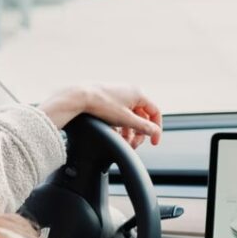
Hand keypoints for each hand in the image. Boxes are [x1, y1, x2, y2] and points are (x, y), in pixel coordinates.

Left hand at [39, 83, 162, 147]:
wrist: (80, 97)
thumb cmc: (102, 105)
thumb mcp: (126, 120)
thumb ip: (143, 127)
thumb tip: (155, 132)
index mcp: (138, 94)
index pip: (155, 112)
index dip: (156, 129)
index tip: (153, 142)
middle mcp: (131, 92)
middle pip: (143, 117)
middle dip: (140, 133)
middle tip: (134, 145)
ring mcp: (120, 95)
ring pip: (131, 117)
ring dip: (130, 132)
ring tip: (124, 143)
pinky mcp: (110, 100)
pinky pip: (121, 115)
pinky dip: (121, 126)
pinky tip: (116, 135)